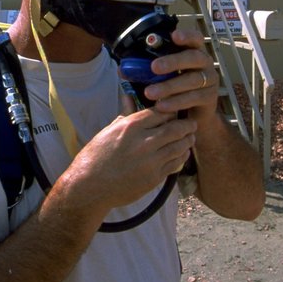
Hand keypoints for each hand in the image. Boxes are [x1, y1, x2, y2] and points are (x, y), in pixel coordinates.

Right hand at [59, 97, 196, 212]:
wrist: (91, 186)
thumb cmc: (96, 156)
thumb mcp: (109, 130)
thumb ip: (125, 113)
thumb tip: (128, 95)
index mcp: (131, 126)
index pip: (161, 112)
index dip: (172, 110)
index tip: (176, 110)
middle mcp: (144, 141)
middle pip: (175, 128)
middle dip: (187, 125)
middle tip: (192, 123)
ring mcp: (151, 160)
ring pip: (179, 145)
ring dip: (188, 140)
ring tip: (191, 137)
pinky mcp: (155, 177)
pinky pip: (175, 163)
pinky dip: (182, 156)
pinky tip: (182, 152)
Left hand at [139, 29, 218, 122]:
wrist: (192, 115)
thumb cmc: (175, 90)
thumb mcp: (161, 77)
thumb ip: (145, 71)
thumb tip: (123, 69)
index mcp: (193, 52)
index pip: (195, 38)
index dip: (186, 36)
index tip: (174, 36)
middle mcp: (204, 63)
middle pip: (193, 57)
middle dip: (173, 61)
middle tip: (154, 67)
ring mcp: (210, 80)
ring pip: (192, 80)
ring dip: (169, 86)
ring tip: (150, 93)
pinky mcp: (210, 98)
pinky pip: (194, 98)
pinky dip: (176, 102)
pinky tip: (162, 106)